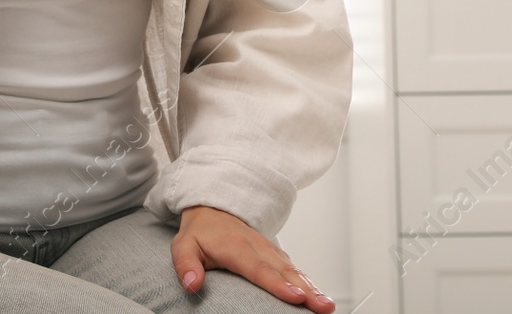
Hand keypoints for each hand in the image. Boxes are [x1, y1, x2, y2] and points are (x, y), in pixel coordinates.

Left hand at [171, 205, 333, 311]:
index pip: (259, 268)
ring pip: (294, 269)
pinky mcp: (275, 254)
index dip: (278, 284)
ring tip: (327, 305)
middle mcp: (257, 246)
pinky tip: (319, 296)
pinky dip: (309, 281)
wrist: (212, 208)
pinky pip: (294, 268)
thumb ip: (186, 266)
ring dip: (313, 287)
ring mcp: (269, 249)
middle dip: (307, 290)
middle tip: (324, 307)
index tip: (296, 297)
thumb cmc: (199, 232)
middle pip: (285, 271)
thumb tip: (192, 285)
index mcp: (236, 246)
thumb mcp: (183, 246)